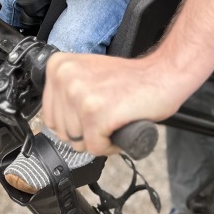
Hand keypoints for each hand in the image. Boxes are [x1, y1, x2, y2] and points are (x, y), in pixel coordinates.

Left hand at [41, 51, 187, 155]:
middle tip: (107, 115)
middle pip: (62, 132)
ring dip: (98, 139)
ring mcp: (81, 96)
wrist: (162, 75)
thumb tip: (51, 122)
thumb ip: (65, 92)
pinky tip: (121, 127)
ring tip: (115, 118)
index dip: (74, 123)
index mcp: (59, 66)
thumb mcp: (86, 75)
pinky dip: (110, 146)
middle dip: (85, 133)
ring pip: (77, 142)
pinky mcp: (97, 114)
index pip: (50, 116)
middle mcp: (66, 78)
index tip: (93, 111)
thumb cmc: (130, 79)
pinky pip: (95, 147)